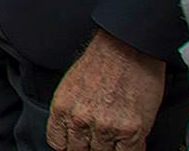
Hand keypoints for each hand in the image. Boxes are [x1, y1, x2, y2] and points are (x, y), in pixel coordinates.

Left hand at [47, 30, 164, 150]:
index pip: (58, 143)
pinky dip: (129, 149)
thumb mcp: (71, 85)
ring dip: (110, 147)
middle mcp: (80, 119)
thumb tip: (73, 132)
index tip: (77, 143)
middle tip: (99, 137)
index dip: (69, 145)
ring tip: (115, 135)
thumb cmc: (101, 62)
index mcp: (62, 108)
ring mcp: (106, 127)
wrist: (126, 48)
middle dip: (89, 146)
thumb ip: (70, 111)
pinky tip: (129, 140)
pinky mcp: (131, 130)